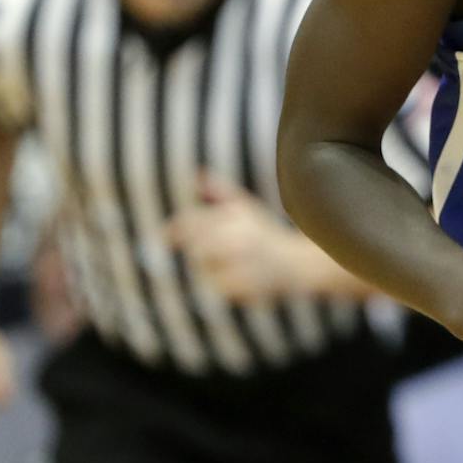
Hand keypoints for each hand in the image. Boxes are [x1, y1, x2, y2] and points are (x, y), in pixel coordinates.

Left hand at [163, 171, 349, 304]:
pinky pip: (218, 287)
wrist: (296, 263)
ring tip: (228, 264)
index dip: (176, 228)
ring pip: (204, 270)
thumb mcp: (245, 206)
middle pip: (197, 248)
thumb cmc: (264, 233)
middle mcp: (241, 239)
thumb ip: (221, 190)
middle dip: (195, 249)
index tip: (165, 235)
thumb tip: (198, 174)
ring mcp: (245, 264)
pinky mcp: (247, 285)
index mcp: (238, 216)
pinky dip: (220, 284)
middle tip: (202, 251)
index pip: (196, 221)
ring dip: (208, 268)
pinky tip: (235, 278)